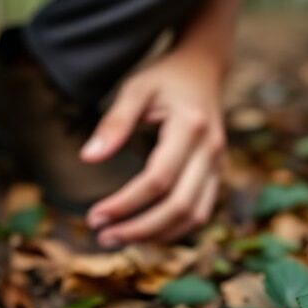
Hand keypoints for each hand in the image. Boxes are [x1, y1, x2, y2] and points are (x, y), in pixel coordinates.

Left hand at [80, 48, 226, 247]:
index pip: (158, 180)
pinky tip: (143, 233)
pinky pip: (200, 212)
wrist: (203, 68)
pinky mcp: (216, 174)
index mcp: (191, 128)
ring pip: (195, 217)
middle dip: (140, 229)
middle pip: (179, 206)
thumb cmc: (165, 78)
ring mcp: (218, 164)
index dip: (125, 204)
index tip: (94, 216)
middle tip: (103, 237)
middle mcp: (211, 150)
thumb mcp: (135, 89)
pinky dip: (173, 230)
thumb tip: (88, 158)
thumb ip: (114, 123)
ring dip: (157, 236)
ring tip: (119, 239)